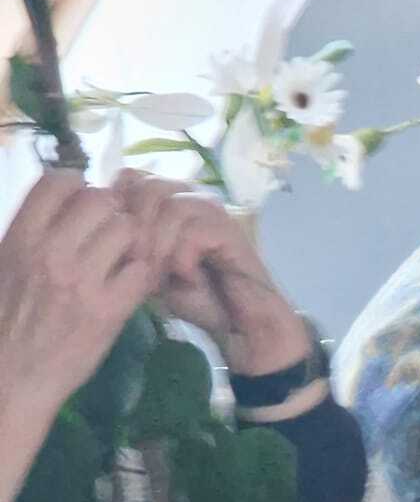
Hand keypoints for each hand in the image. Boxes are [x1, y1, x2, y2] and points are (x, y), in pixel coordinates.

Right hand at [0, 172, 155, 501]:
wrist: (12, 377)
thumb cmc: (8, 319)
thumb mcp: (6, 263)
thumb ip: (32, 232)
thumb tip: (64, 203)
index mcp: (20, 237)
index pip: (58, 181)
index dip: (78, 186)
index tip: (82, 205)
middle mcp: (51, 253)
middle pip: (100, 201)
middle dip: (110, 213)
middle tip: (110, 235)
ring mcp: (82, 282)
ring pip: (126, 231)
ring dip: (130, 242)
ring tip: (121, 260)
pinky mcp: (108, 312)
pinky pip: (141, 271)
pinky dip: (142, 274)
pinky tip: (130, 285)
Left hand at [111, 169, 310, 375]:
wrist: (237, 324)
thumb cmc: (195, 298)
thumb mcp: (148, 269)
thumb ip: (129, 243)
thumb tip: (100, 230)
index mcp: (167, 199)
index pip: (128, 178)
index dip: (116, 209)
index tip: (118, 249)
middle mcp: (189, 196)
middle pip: (145, 185)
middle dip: (135, 229)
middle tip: (137, 267)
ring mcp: (211, 209)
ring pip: (168, 206)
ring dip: (157, 246)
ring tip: (160, 277)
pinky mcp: (230, 229)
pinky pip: (193, 229)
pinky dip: (182, 256)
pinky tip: (186, 277)